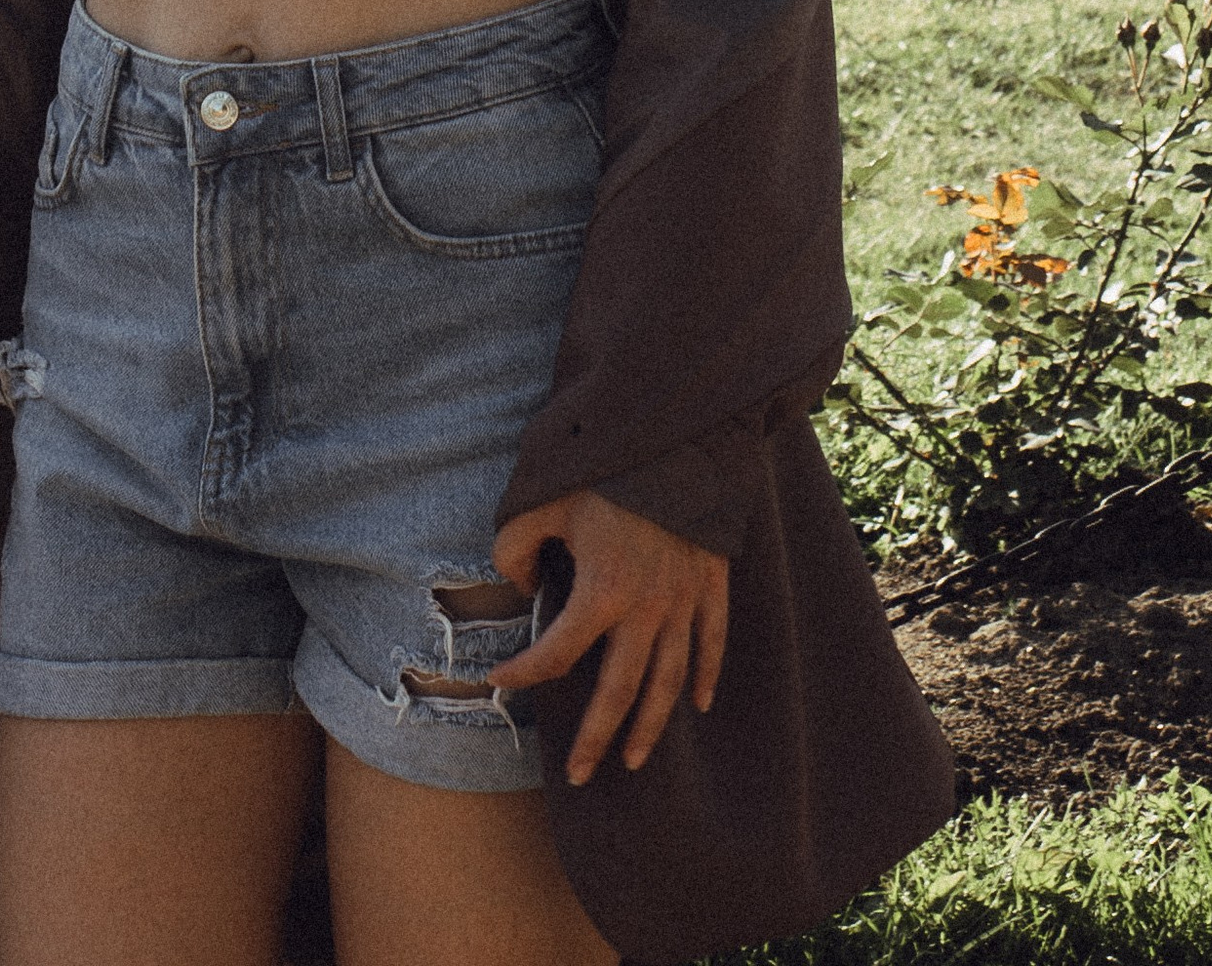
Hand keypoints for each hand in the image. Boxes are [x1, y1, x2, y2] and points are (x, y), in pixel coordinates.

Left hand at [489, 489, 729, 782]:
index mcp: (602, 590)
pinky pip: (713, 641)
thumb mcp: (544, 497)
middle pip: (621, 691)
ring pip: (669, 680)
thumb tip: (519, 587)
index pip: (557, 653)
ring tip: (635, 759)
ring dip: (651, 725)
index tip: (498, 679)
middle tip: (579, 775)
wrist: (680, 435)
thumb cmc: (606, 464)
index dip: (523, 671)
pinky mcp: (712, 582)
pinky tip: (698, 703)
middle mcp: (647, 607)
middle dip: (597, 738)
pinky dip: (706, 675)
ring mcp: (684, 599)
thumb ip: (515, 544)